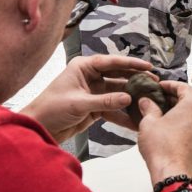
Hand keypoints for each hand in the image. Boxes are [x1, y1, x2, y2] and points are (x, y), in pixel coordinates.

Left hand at [19, 54, 152, 143]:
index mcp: (83, 67)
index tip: (148, 66)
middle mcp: (90, 77)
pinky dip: (123, 115)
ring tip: (150, 100)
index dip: (131, 63)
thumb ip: (105, 101)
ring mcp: (94, 93)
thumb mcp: (79, 103)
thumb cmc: (51, 109)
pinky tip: (135, 119)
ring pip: (118, 93)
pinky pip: (113, 109)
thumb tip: (128, 98)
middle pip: (118, 76)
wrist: (37, 129)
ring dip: (132, 97)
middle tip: (154, 82)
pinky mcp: (95, 108)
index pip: (112, 62)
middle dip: (135, 80)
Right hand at [137, 80, 191, 181]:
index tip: (160, 86)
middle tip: (158, 99)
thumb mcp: (149, 122)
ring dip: (179, 110)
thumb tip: (146, 101)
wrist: (173, 172)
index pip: (183, 87)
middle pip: (190, 99)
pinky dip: (185, 121)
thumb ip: (148, 107)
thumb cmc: (163, 148)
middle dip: (173, 98)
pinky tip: (170, 125)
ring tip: (162, 112)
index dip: (169, 85)